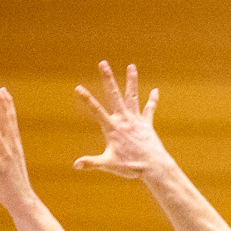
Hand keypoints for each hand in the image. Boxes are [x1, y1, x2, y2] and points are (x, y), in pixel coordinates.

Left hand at [0, 85, 42, 215]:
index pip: (10, 118)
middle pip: (6, 121)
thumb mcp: (8, 157)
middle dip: (1, 104)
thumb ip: (1, 144)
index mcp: (14, 143)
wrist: (23, 200)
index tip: (1, 88)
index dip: (6, 103)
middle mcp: (12, 147)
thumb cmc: (14, 179)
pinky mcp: (0, 170)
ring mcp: (6, 158)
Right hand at [72, 61, 169, 179]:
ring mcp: (136, 120)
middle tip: (103, 63)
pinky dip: (152, 100)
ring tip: (132, 66)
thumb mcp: (108, 165)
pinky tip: (155, 91)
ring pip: (132, 96)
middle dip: (108, 78)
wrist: (153, 166)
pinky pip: (149, 109)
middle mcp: (124, 119)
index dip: (86, 99)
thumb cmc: (130, 167)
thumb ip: (91, 162)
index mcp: (112, 128)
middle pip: (114, 95)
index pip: (96, 110)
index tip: (78, 87)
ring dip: (132, 81)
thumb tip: (75, 165)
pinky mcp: (146, 124)